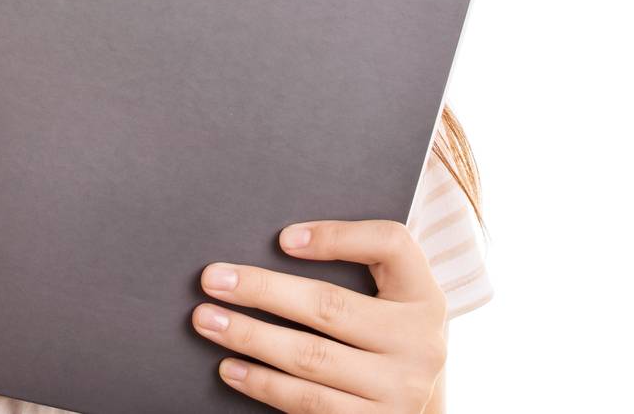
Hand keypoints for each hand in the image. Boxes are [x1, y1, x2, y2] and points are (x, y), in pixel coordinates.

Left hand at [190, 219, 446, 412]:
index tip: (282, 238)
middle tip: (212, 279)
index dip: (337, 236)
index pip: (390, 245)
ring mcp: (400, 391)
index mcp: (424, 296)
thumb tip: (277, 244)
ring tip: (209, 321)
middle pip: (330, 306)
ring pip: (311, 358)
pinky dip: (263, 384)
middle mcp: (420, 343)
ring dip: (250, 338)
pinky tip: (231, 367)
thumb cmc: (387, 338)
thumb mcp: (392, 300)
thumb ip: (357, 269)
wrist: (416, 407)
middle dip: (263, 291)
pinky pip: (308, 403)